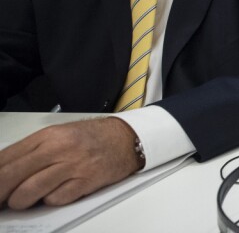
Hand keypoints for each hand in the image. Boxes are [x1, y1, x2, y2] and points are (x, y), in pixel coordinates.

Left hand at [0, 117, 140, 208]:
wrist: (127, 138)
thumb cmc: (91, 138)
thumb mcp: (58, 136)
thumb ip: (31, 152)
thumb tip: (4, 172)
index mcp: (46, 136)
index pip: (6, 158)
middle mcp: (57, 148)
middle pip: (11, 175)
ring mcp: (72, 165)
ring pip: (29, 190)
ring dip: (19, 201)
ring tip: (20, 201)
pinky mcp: (86, 181)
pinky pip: (56, 199)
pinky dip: (49, 201)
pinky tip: (52, 196)